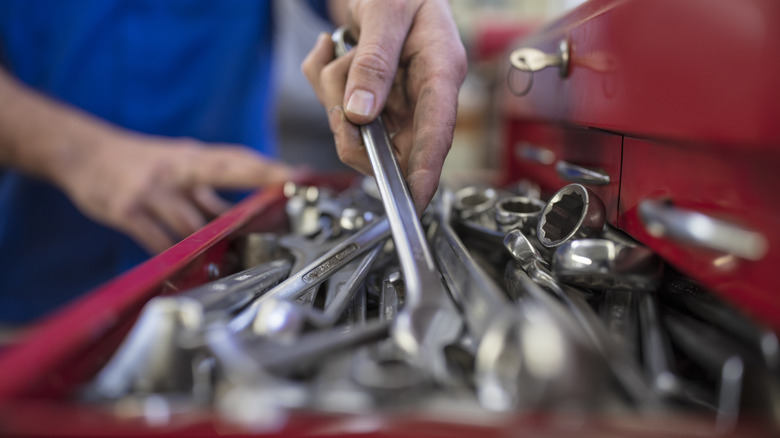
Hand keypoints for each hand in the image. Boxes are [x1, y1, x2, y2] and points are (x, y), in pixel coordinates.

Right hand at [59, 131, 292, 252]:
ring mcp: (151, 190)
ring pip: (190, 222)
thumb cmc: (141, 162)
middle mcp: (175, 169)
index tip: (294, 175)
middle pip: (222, 173)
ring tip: (229, 259)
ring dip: (210, 243)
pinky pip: (157, 240)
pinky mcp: (127, 210)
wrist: (82, 152)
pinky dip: (173, 256)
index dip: (265, 167)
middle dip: (255, 183)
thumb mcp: (177, 166)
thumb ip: (209, 190)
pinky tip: (183, 268)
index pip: (236, 159)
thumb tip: (246, 213)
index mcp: (191, 156)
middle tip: (280, 201)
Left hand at [303, 0, 466, 209]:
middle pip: (389, 142)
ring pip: (357, 128)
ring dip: (333, 93)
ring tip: (339, 52)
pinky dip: (323, 81)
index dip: (426, 170)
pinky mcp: (374, 98)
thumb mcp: (387, 11)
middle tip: (337, 93)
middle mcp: (421, 93)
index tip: (414, 199)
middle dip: (351, 125)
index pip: (438, 131)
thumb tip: (362, 114)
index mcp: (441, 70)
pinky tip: (331, 51)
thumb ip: (375, 61)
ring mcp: (397, 99)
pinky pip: (338, 108)